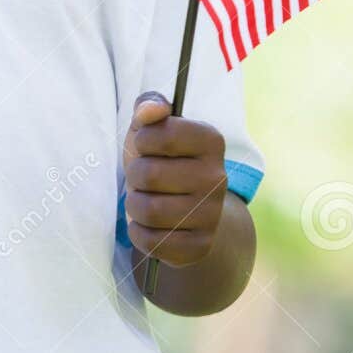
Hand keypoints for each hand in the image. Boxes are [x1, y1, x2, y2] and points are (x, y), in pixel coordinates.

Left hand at [122, 92, 227, 267]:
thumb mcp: (153, 129)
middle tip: (144, 179)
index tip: (146, 146)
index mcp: (211, 141)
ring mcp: (212, 214)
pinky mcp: (200, 246)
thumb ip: (149, 107)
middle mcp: (218, 177)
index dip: (143, 141)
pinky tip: (151, 225)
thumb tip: (150, 109)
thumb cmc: (162, 161)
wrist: (187, 213)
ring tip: (145, 200)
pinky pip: (152, 241)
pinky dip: (140, 233)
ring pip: (148, 210)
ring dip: (135, 206)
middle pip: (150, 174)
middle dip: (135, 176)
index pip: (163, 135)